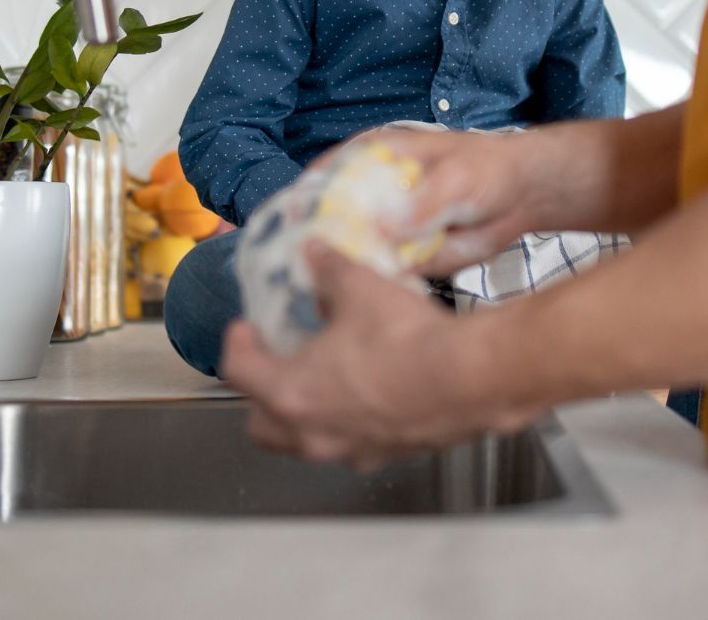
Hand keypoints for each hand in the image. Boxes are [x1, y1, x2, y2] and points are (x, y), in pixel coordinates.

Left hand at [222, 242, 533, 468]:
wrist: (470, 379)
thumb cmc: (408, 342)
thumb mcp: (360, 288)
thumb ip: (329, 269)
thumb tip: (316, 253)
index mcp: (291, 393)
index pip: (239, 372)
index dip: (237, 344)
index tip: (246, 328)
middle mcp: (314, 433)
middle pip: (263, 426)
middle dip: (262, 395)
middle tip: (275, 362)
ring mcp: (351, 451)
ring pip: (308, 441)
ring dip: (307, 412)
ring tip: (326, 376)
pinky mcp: (388, 455)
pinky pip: (352, 444)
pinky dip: (349, 421)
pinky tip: (372, 390)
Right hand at [315, 127, 549, 277]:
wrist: (522, 196)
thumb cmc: (485, 170)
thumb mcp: (455, 179)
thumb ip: (422, 204)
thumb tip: (385, 229)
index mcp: (374, 157)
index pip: (326, 174)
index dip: (305, 197)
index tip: (294, 222)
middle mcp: (372, 193)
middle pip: (329, 217)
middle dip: (317, 240)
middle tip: (307, 265)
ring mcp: (387, 226)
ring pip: (352, 250)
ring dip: (343, 269)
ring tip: (332, 288)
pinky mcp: (405, 254)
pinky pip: (382, 272)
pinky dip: (376, 283)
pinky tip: (373, 294)